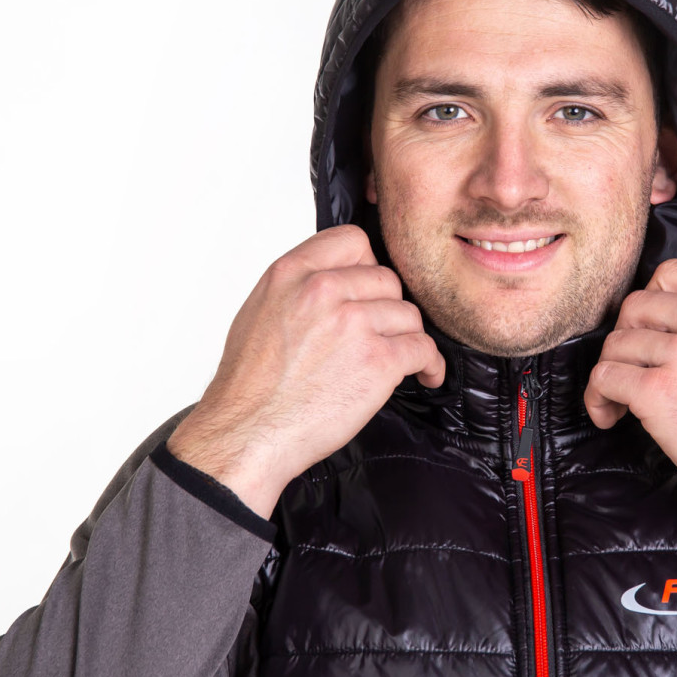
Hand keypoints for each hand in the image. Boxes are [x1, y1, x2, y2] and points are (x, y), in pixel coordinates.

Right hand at [167, 225, 444, 517]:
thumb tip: (337, 280)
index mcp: (292, 273)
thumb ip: (299, 287)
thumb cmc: (250, 385)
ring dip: (407, 338)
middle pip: (387, 280)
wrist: (246, 435)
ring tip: (400, 359)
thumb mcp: (260, 311)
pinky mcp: (378, 360)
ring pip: (408, 314)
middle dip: (388, 309)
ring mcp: (353, 323)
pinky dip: (430, 364)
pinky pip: (424, 348)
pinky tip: (425, 374)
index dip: (368, 265)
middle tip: (382, 333)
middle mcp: (322, 290)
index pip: (353, 241)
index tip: (371, 288)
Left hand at [584, 258, 676, 553]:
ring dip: (610, 373)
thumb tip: (674, 324)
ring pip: (616, 344)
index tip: (647, 327)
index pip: (670, 273)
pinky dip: (598, 398)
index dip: (649, 300)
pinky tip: (610, 414)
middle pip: (635, 306)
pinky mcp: (657, 391)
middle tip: (632, 367)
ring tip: (620, 400)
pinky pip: (604, 378)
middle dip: (626, 337)